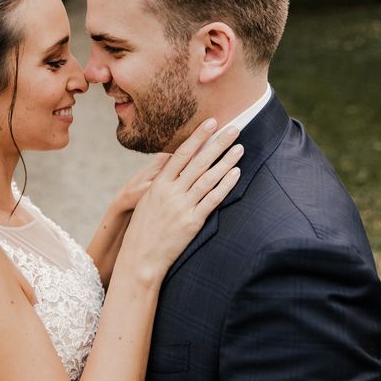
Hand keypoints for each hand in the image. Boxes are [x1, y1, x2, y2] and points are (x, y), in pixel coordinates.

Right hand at [118, 119, 243, 283]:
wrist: (140, 257)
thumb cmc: (143, 228)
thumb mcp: (146, 199)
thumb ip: (161, 180)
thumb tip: (170, 159)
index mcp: (158, 184)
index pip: (181, 154)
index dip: (198, 137)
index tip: (211, 123)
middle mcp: (171, 192)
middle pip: (199, 162)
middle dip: (218, 143)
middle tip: (234, 128)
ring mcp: (182, 207)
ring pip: (209, 178)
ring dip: (226, 161)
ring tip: (240, 147)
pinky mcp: (192, 222)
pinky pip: (213, 199)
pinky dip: (225, 185)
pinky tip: (236, 173)